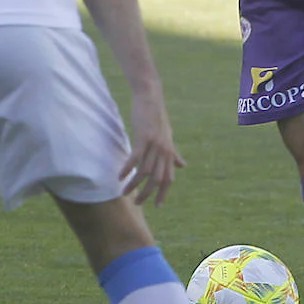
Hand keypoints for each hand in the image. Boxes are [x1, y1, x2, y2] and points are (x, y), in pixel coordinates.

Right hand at [120, 89, 184, 206]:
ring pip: (145, 171)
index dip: (164, 193)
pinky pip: (136, 158)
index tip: (157, 206)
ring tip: (124, 192)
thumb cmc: (157, 118)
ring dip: (134, 184)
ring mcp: (155, 144)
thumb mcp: (168, 137)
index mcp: (169, 152)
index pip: (169, 179)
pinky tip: (120, 176)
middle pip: (157, 179)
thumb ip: (173, 153)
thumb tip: (183, 166)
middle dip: (147, 194)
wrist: (151, 97)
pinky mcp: (144, 137)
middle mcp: (164, 151)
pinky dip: (128, 168)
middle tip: (137, 203)